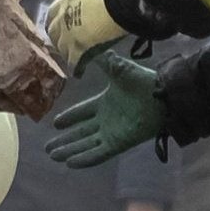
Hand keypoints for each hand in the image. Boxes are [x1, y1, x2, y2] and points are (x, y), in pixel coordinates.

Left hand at [37, 0, 125, 66]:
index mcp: (63, 3)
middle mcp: (60, 20)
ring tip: (73, 58)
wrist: (114, 6)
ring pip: (61, 50)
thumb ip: (84, 1)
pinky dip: (77, 68)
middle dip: (58, 39)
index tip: (62, 27)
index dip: (57, 23)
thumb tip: (90, 1)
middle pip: (53, 34)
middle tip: (66, 44)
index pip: (52, 15)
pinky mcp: (77, 52)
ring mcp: (66, 38)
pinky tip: (79, 72)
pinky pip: (74, 63)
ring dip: (66, 54)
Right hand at [47, 51, 168, 168]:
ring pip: (86, 145)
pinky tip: (71, 163)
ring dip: (70, 150)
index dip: (69, 118)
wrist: (162, 96)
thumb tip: (82, 47)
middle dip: (65, 140)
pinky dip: (85, 159)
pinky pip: (98, 153)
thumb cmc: (141, 81)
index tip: (55, 123)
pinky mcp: (119, 144)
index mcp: (105, 102)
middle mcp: (106, 120)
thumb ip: (100, 60)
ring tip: (53, 157)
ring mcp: (112, 133)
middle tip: (48, 148)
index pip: (82, 112)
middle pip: (81, 133)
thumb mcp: (117, 67)